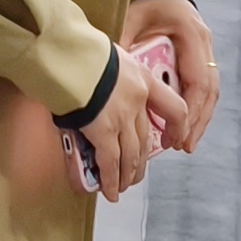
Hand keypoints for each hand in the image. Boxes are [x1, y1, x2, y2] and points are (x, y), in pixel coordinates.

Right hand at [79, 45, 191, 199]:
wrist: (64, 51)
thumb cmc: (78, 48)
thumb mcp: (108, 55)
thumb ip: (114, 75)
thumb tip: (103, 88)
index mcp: (143, 79)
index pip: (174, 108)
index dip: (176, 128)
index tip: (171, 140)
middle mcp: (138, 101)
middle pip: (145, 139)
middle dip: (140, 162)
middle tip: (135, 173)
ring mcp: (122, 118)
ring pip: (132, 156)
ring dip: (127, 175)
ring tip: (122, 187)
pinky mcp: (102, 132)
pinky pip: (110, 163)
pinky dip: (111, 180)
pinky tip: (109, 191)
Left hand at [123, 0, 220, 150]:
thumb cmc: (142, 0)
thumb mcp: (130, 19)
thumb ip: (124, 46)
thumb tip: (111, 80)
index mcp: (191, 34)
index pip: (197, 81)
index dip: (190, 112)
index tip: (178, 135)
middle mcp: (204, 42)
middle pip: (208, 91)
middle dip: (197, 122)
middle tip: (183, 146)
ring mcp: (205, 47)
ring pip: (210, 90)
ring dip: (199, 118)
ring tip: (184, 142)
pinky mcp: (199, 53)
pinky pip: (202, 85)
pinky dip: (195, 106)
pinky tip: (183, 123)